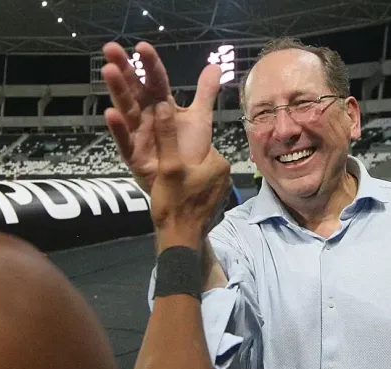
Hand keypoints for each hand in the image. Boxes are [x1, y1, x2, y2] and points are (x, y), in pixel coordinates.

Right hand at [101, 41, 219, 192]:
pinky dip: (118, 128)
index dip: (150, 64)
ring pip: (126, 109)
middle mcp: (147, 116)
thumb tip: (215, 66)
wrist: (189, 182)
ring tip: (108, 71)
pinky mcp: (134, 155)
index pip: (156, 79)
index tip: (142, 46)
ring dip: (118, 91)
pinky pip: (124, 141)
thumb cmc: (188, 149)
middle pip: (135, 89)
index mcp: (161, 104)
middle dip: (124, 69)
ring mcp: (138, 134)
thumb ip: (204, 93)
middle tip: (110, 48)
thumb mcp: (199, 118)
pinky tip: (111, 113)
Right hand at [150, 92, 230, 246]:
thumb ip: (167, 136)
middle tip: (165, 172)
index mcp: (219, 163)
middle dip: (182, 162)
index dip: (180, 146)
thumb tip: (164, 105)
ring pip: (200, 174)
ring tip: (169, 186)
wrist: (181, 242)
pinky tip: (177, 197)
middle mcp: (226, 176)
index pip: (199, 143)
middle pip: (199, 158)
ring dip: (185, 176)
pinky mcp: (217, 204)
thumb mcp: (168, 167)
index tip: (166, 154)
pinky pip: (202, 188)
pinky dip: (190, 190)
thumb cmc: (174, 204)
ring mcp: (223, 192)